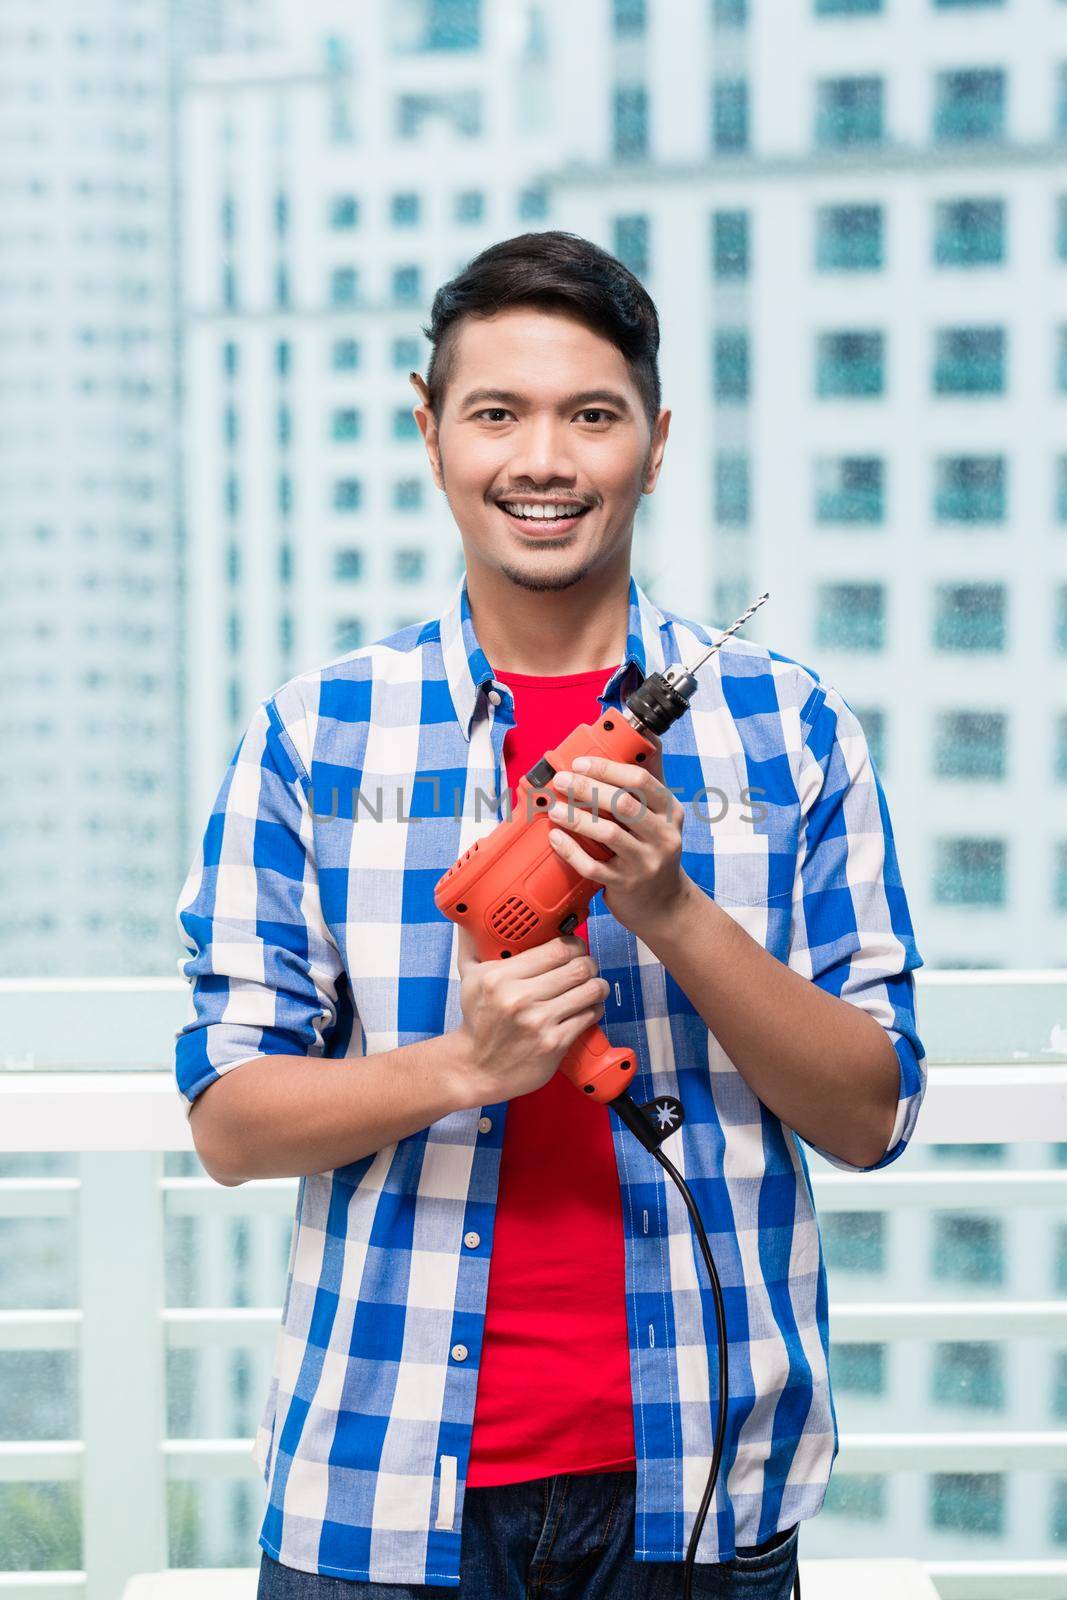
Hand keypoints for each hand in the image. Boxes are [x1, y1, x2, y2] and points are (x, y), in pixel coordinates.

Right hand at [452, 927, 609, 1105]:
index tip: (575, 947)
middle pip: (578, 967)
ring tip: (593, 986)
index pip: (556, 949)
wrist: (476, 1068)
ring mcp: (538, 1022)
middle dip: (589, 964)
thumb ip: (473, 946)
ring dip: (598, 986)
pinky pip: (589, 1017)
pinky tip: (586, 1008)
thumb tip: (469, 916)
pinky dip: (594, 1010)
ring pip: (590, 991)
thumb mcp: (469, 980)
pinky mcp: (554, 1044)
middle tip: (587, 967)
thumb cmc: (477, 1022)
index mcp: (500, 977)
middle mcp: (519, 998)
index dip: (575, 944)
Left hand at [544, 734, 688, 939]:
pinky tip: (556, 838)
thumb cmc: (655, 850)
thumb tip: (645, 736)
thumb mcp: (662, 815)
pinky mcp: (626, 885)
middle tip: (561, 780)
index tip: (581, 761)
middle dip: (587, 788)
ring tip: (554, 808)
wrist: (665, 904)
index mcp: (670, 811)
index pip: (641, 781)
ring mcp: (645, 862)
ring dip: (576, 818)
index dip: (608, 768)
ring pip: (608, 834)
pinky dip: (571, 850)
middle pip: (623, 804)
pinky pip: (593, 866)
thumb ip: (650, 780)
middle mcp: (662, 836)